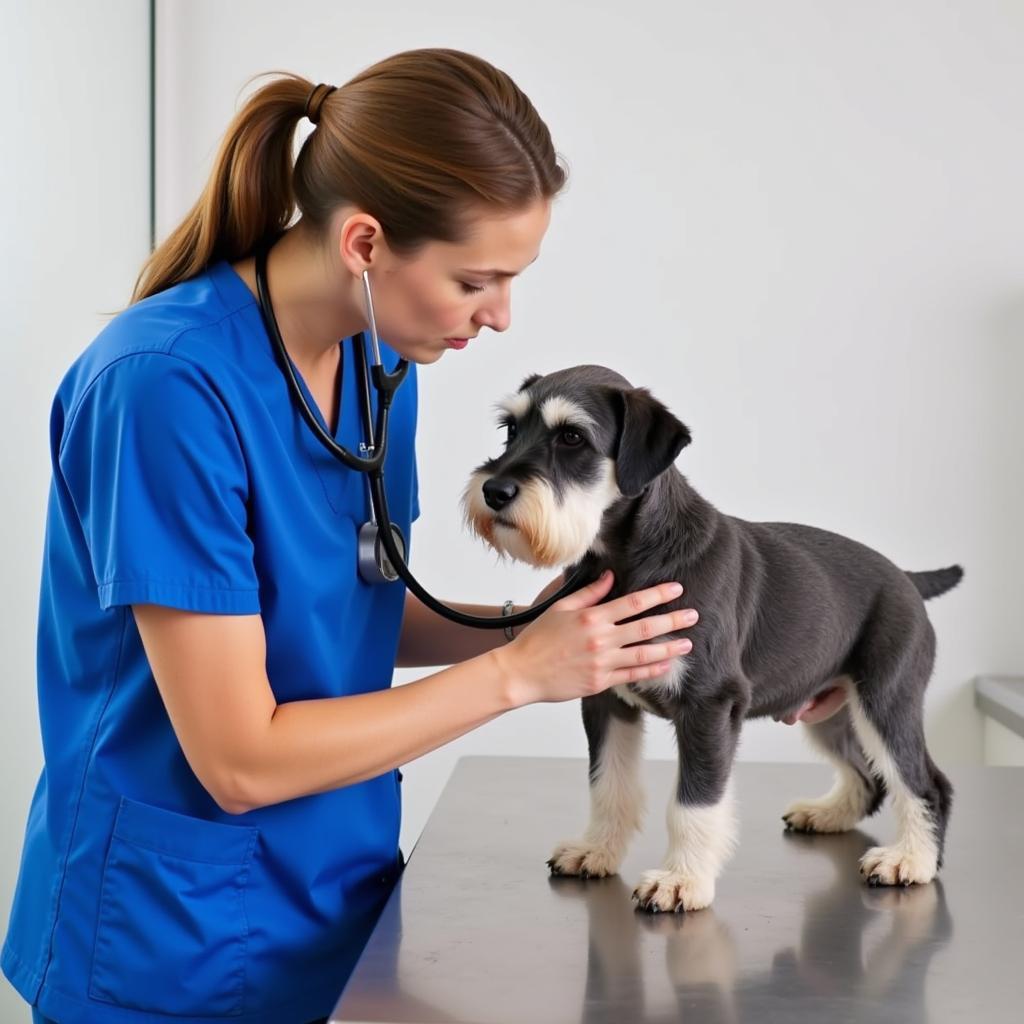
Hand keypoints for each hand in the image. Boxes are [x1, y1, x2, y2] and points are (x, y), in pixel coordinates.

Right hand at [493, 570, 698, 707]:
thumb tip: (610, 576)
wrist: (522, 672)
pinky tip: (666, 664)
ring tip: (688, 643)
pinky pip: (633, 675)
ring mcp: (603, 663)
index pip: (632, 603)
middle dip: (673, 620)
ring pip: (645, 654)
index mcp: (592, 618)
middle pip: (646, 627)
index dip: (657, 594)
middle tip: (694, 616)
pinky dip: (652, 670)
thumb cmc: (538, 639)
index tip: (676, 588)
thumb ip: (589, 593)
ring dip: (669, 648)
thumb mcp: (561, 608)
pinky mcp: (601, 682)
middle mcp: (601, 640)